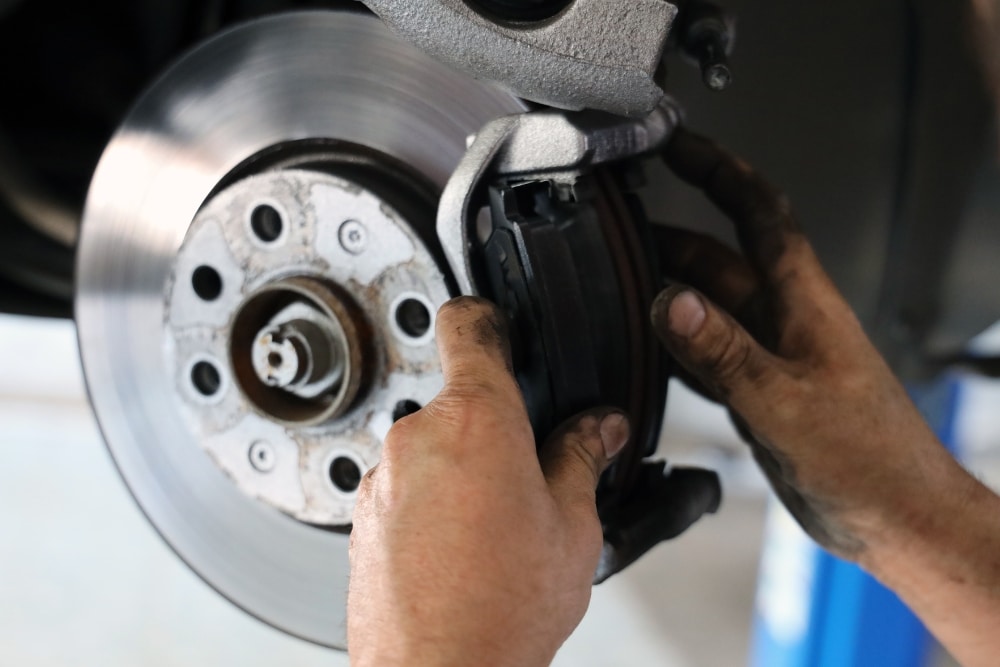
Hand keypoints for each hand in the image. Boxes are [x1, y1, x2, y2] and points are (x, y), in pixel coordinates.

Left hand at [347, 297, 629, 666]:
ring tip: (494, 530)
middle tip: (527, 478)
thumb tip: (598, 429)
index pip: (469, 325)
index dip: (489, 318)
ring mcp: (383, 478)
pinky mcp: (363, 516)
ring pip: (431, 450)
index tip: (500, 326)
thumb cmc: (502, 608)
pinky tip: (459, 550)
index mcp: (476, 419)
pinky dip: (430, 504)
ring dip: (460, 471)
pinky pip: (403, 488)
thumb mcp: (572, 526)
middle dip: (494, 429)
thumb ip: (581, 459)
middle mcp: (417, 437)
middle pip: (459, 402)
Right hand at [652, 127, 999, 664]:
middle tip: (618, 229)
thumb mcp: (785, 402)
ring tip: (619, 282)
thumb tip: (670, 300)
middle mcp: (786, 320)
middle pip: (720, 258)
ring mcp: (772, 357)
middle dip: (670, 236)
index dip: (717, 170)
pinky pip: (709, 353)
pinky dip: (676, 345)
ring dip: (667, 290)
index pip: (758, 213)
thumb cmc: (870, 461)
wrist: (899, 519)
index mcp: (803, 303)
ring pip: (710, 306)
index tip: (676, 143)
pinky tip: (648, 351)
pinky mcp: (762, 393)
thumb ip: (723, 351)